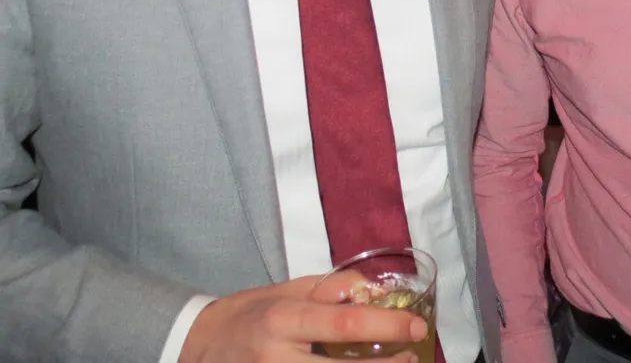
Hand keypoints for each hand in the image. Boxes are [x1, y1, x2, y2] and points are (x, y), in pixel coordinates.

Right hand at [179, 272, 427, 362]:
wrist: (198, 345)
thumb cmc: (250, 312)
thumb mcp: (288, 289)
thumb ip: (331, 289)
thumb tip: (374, 291)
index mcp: (284, 318)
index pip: (343, 323)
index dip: (385, 326)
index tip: (416, 325)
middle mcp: (278, 358)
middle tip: (412, 357)